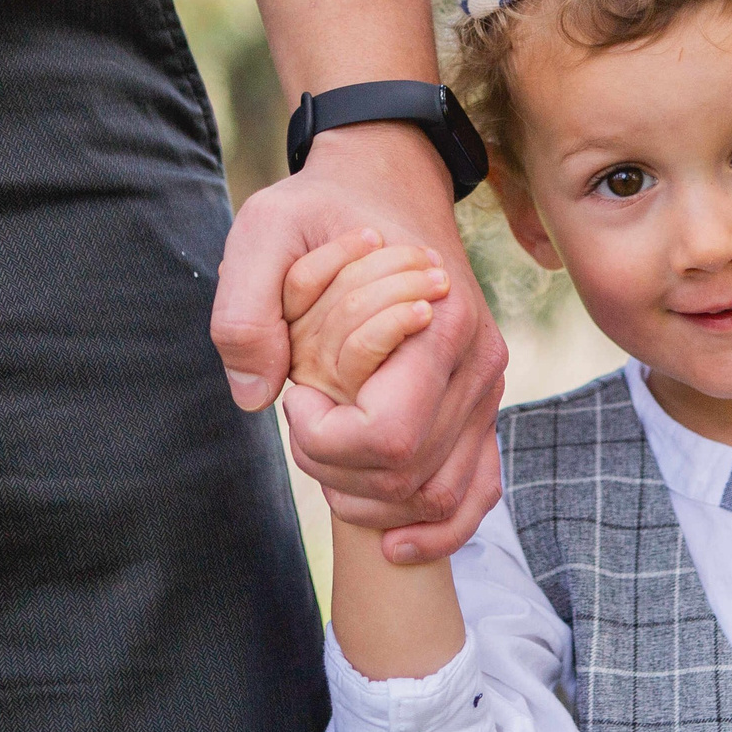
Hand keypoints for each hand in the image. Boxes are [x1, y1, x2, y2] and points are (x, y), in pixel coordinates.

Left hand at [211, 126, 506, 561]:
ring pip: (440, 496)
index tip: (296, 395)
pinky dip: (439, 530)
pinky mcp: (479, 410)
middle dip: (336, 470)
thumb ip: (246, 307)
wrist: (388, 186)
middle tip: (302, 417)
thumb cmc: (323, 209)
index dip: (326, 440)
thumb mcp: (264, 230)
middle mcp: (477, 363)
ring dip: (371, 502)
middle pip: (409, 476)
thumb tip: (255, 396)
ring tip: (328, 456)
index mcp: (437, 321)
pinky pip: (477, 491)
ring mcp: (486, 392)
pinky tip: (394, 546)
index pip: (389, 436)